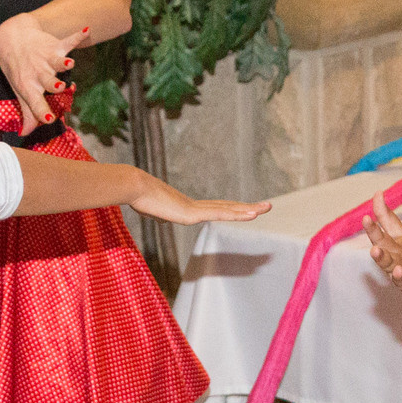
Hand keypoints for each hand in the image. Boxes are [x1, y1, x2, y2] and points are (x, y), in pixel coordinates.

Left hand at [0, 13, 82, 131]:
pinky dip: (77, 36)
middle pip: (47, 81)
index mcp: (29, 87)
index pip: (35, 102)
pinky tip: (86, 31)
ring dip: (63, 62)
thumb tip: (26, 134)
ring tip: (70, 63)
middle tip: (60, 87)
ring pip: (56, 61)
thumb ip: (28, 112)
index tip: (49, 119)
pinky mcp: (54, 46)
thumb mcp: (21, 91)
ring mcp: (46, 58)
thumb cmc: (19, 70)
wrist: (12, 39)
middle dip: (54, 84)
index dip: (41, 111)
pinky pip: (67, 40)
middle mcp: (37, 73)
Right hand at [129, 172, 271, 226]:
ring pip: (228, 210)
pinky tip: (251, 215)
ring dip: (248, 210)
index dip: (232, 210)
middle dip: (248, 208)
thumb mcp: (153, 211)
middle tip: (266, 205)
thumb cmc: (140, 198)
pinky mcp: (193, 213)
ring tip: (266, 208)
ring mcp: (196, 209)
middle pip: (227, 208)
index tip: (246, 210)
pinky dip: (237, 215)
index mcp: (188, 207)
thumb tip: (158, 215)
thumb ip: (159, 214)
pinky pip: (220, 215)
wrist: (135, 187)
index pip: (216, 210)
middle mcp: (196, 205)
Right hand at [364, 195, 401, 319]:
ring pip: (401, 281)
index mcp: (392, 252)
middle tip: (375, 249)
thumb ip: (386, 216)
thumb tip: (377, 193)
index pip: (380, 239)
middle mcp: (397, 268)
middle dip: (381, 257)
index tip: (366, 218)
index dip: (373, 230)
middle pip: (387, 262)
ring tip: (399, 271)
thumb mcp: (400, 234)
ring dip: (399, 277)